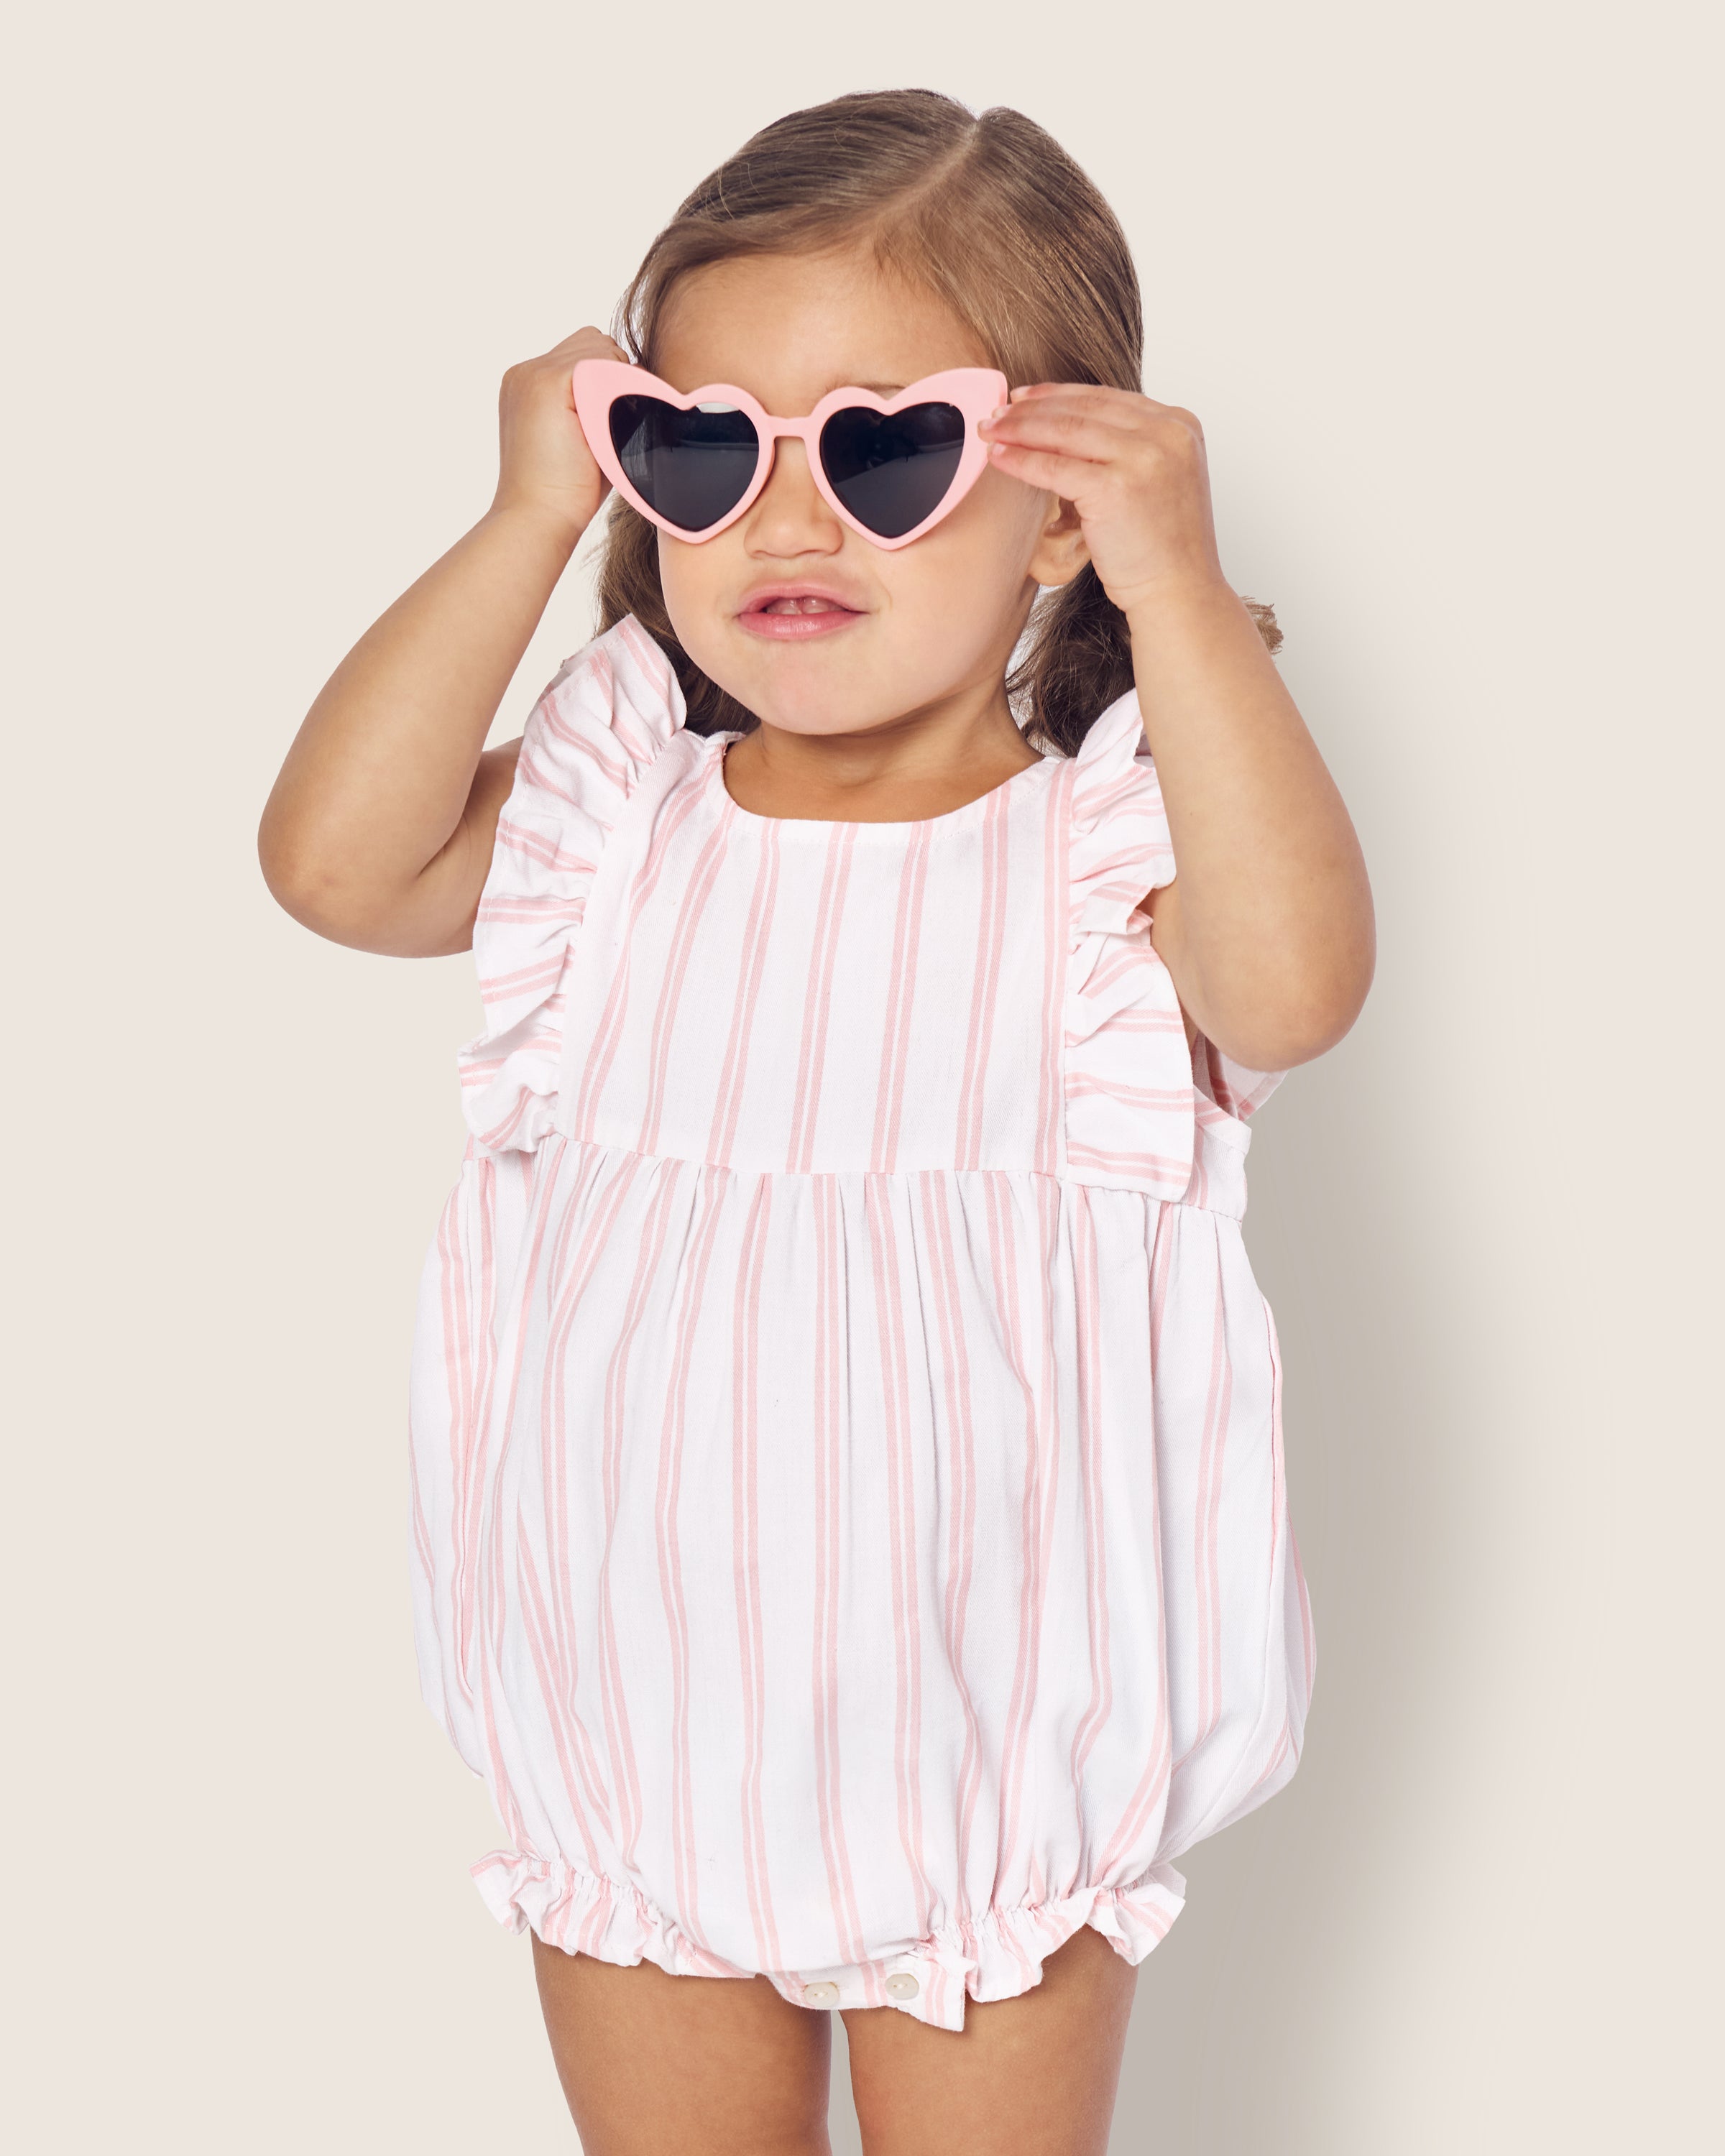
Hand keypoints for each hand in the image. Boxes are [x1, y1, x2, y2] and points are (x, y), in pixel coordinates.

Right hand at [492, 325, 627, 542]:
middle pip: (593, 341)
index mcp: (529, 385)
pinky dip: (612, 389)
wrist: (538, 519)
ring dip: (612, 381)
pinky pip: (599, 362)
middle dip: (612, 374)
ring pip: (598, 346)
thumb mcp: (584, 436)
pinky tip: (602, 425)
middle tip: (609, 423)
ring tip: (600, 427)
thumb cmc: (566, 491)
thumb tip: (639, 378)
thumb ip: (599, 403)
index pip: (583, 352)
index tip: (610, 418)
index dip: (608, 377)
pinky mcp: (547, 382)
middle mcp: (525, 373)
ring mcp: (532, 374)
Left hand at [978, 384, 1227, 615]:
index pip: (1107, 398)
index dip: (1059, 394)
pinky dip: (1022, 461)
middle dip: (1032, 409)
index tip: (1025, 398)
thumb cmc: (1162, 549)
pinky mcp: (1116, 488)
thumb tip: (1066, 429)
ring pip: (1066, 431)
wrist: (1178, 593)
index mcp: (1180, 425)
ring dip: (1020, 429)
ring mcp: (1144, 458)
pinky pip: (1055, 467)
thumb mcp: (1155, 479)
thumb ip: (1126, 448)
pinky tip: (999, 459)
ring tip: (989, 432)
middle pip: (1084, 409)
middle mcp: (1167, 434)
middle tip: (997, 413)